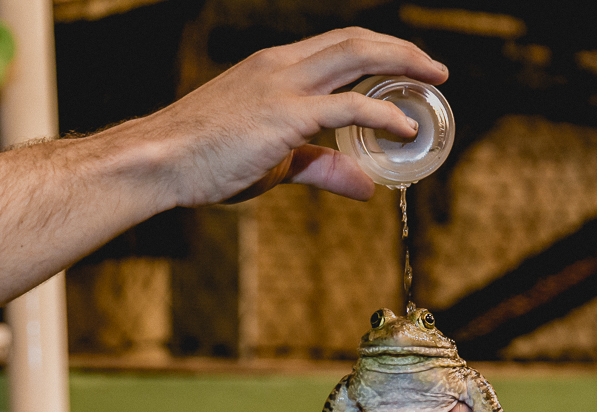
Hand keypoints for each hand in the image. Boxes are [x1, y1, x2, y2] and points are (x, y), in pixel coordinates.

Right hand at [144, 28, 447, 206]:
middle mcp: (281, 66)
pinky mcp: (286, 116)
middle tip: (436, 71)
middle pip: (355, 40)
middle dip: (401, 49)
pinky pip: (348, 106)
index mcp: (275, 67)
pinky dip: (384, 113)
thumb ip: (323, 167)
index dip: (378, 50)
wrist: (160, 161)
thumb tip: (367, 186)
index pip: (337, 44)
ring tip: (434, 83)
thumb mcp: (276, 162)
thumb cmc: (206, 159)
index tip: (407, 65)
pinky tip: (406, 127)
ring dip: (402, 63)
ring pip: (356, 56)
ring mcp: (283, 86)